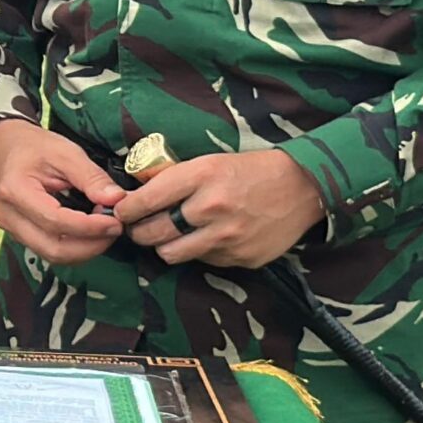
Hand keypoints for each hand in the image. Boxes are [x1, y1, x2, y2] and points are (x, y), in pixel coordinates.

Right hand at [0, 121, 128, 265]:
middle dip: (91, 246)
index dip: (90, 227)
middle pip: (53, 248)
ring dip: (84, 249)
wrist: (5, 146)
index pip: (56, 221)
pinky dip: (74, 246)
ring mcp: (10, 228)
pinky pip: (49, 250)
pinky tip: (89, 232)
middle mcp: (8, 216)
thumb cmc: (34, 147)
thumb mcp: (65, 152)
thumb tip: (117, 200)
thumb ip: (91, 177)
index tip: (116, 222)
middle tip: (115, 229)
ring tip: (104, 229)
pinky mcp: (18, 235)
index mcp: (15, 191)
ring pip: (52, 255)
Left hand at [115, 150, 328, 269]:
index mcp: (201, 176)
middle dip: (139, 232)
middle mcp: (211, 208)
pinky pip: (204, 261)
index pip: (146, 200)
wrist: (302, 188)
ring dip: (165, 246)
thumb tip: (135, 186)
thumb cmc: (251, 170)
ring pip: (172, 254)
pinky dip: (199, 252)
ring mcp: (227, 237)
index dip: (126, 210)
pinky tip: (207, 238)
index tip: (120, 212)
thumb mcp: (210, 161)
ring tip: (169, 236)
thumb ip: (173, 176)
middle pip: (154, 232)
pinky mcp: (241, 258)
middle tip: (137, 228)